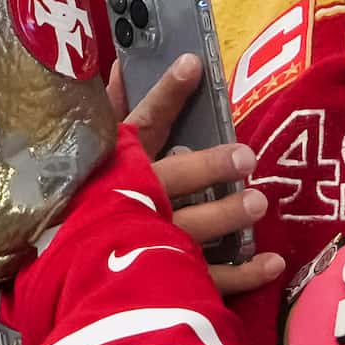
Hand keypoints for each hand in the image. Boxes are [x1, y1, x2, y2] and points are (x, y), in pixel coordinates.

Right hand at [106, 52, 286, 298]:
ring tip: (257, 203)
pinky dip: (243, 273)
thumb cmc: (82, 207)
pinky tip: (273, 262)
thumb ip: (110, 113)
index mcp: (116, 168)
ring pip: (193, 228)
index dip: (166, 95)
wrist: (72, 275)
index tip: (193, 65)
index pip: (143, 124)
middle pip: (173, 178)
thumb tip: (122, 65)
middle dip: (208, 167)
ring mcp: (153, 243)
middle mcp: (135, 203)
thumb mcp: (93, 157)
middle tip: (245, 157)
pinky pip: (209, 279)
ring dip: (227, 215)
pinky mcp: (169, 279)